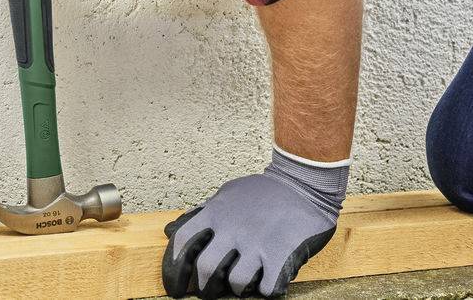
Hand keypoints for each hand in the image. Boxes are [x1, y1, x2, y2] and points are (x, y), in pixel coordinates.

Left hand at [162, 151, 346, 297]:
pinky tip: (268, 280)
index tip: (175, 286)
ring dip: (238, 288)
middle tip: (210, 291)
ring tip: (243, 284)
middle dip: (205, 287)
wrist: (303, 183)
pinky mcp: (281, 254)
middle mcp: (232, 229)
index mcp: (216, 213)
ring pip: (236, 282)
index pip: (182, 241)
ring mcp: (257, 243)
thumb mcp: (226, 195)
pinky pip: (268, 288)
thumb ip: (201, 214)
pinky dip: (267, 290)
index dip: (174, 268)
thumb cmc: (262, 192)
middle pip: (206, 269)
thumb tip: (170, 231)